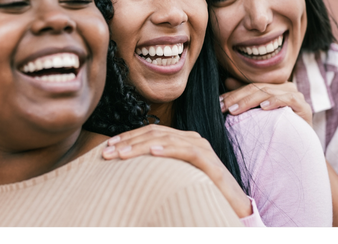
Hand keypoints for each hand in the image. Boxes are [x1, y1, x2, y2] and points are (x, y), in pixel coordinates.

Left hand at [102, 124, 252, 217]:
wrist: (231, 205)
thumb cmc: (199, 191)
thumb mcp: (173, 175)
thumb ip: (156, 167)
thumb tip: (126, 165)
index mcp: (180, 140)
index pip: (149, 132)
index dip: (127, 137)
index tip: (106, 146)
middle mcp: (191, 139)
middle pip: (154, 134)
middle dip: (127, 142)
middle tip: (106, 152)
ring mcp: (201, 148)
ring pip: (166, 140)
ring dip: (140, 146)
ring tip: (121, 154)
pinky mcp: (210, 162)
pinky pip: (187, 151)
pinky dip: (169, 149)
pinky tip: (153, 152)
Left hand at [221, 77, 312, 125]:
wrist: (299, 147)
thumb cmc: (276, 129)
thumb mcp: (257, 113)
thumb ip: (245, 97)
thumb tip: (227, 80)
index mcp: (274, 87)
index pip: (249, 86)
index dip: (233, 94)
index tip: (218, 103)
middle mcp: (285, 88)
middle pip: (257, 88)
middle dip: (238, 98)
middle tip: (224, 108)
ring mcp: (295, 96)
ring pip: (268, 92)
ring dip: (250, 101)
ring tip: (236, 109)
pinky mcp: (304, 107)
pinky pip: (289, 99)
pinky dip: (275, 101)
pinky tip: (263, 107)